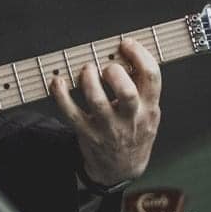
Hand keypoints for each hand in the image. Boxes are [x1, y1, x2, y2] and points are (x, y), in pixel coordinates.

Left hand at [49, 36, 161, 185]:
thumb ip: (141, 86)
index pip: (152, 78)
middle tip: (107, 67)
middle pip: (127, 93)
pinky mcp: (88, 134)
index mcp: (149, 107)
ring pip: (97, 102)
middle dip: (115, 74)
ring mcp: (108, 128)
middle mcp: (131, 119)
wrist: (122, 168)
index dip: (140, 56)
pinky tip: (58, 81)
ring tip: (86, 70)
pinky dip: (60, 95)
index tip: (126, 44)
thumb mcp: (147, 111)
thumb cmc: (133, 130)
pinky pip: (71, 113)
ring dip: (88, 81)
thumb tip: (126, 50)